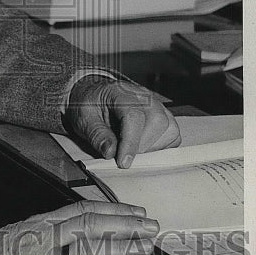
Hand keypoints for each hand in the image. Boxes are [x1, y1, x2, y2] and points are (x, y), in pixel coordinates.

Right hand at [0, 200, 157, 254]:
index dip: (113, 210)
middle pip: (92, 223)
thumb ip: (48, 247)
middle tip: (152, 226)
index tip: (135, 212)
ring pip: (88, 249)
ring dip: (121, 249)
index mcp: (39, 225)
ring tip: (145, 250)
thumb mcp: (17, 243)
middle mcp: (44, 238)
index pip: (82, 210)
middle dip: (126, 224)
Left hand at [64, 76, 180, 167]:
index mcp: (120, 92)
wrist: (95, 96)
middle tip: (124, 155)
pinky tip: (143, 147)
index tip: (123, 162)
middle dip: (142, 146)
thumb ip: (96, 134)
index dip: (130, 142)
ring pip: (170, 129)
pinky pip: (173, 134)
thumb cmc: (90, 105)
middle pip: (158, 121)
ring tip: (133, 150)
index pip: (134, 116)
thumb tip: (110, 151)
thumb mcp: (83, 118)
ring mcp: (156, 104)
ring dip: (153, 147)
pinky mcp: (163, 116)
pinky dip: (162, 147)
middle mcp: (143, 95)